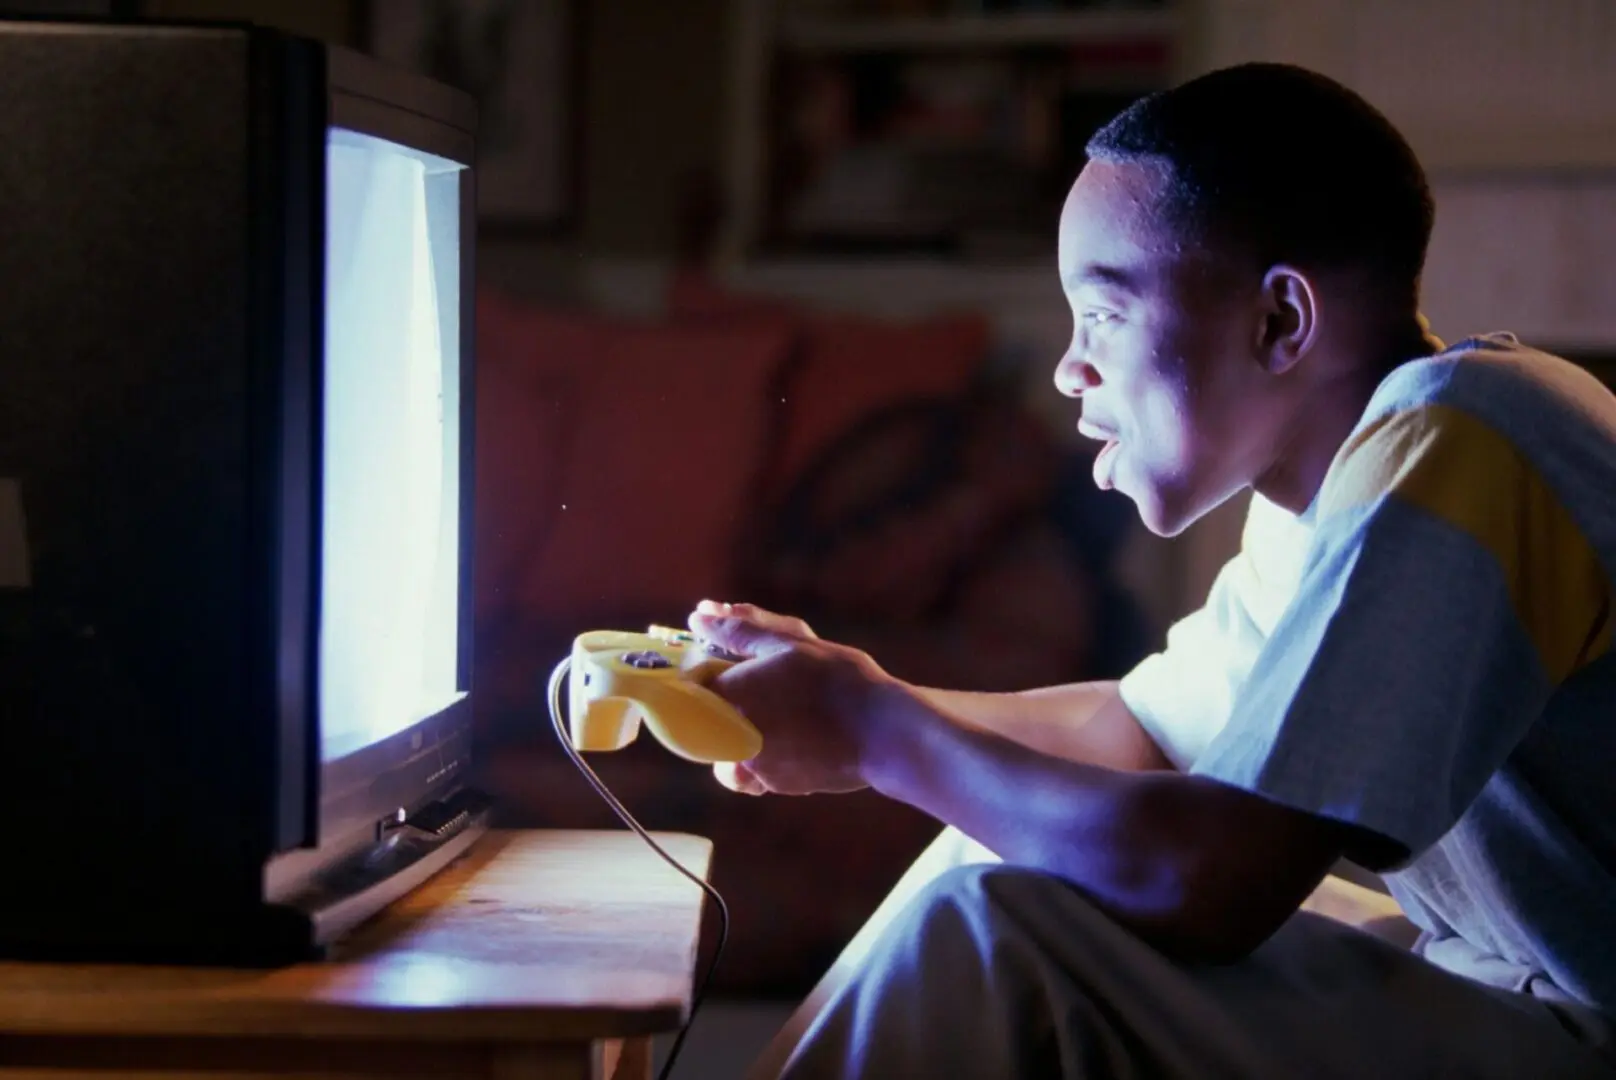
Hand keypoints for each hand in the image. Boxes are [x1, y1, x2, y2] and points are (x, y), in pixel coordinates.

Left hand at [687, 601, 891, 795]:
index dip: (712, 672)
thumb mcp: (789, 643)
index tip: (733, 666)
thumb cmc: (837, 679)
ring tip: (785, 718)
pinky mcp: (773, 786)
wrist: (881, 732)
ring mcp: (751, 764)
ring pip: (728, 748)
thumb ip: (739, 630)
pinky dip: (767, 758)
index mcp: (730, 692)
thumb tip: (698, 616)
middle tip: (772, 691)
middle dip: (730, 704)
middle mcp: (731, 732)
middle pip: (709, 717)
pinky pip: (754, 771)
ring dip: (745, 734)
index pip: (694, 682)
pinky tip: (797, 742)